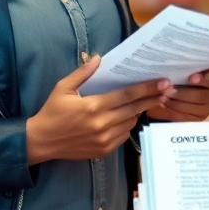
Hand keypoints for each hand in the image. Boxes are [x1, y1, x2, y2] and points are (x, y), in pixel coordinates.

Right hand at [26, 56, 175, 163]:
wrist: (41, 142)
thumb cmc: (52, 112)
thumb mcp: (63, 88)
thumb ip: (83, 73)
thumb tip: (99, 58)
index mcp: (93, 107)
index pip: (127, 95)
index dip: (147, 88)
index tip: (163, 83)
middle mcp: (102, 124)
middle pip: (135, 109)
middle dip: (153, 98)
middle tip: (168, 90)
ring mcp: (104, 140)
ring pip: (131, 123)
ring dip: (139, 112)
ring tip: (146, 102)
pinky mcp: (104, 151)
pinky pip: (124, 135)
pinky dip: (127, 125)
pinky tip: (126, 117)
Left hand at [145, 66, 208, 122]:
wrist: (177, 91)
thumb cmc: (183, 75)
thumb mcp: (183, 69)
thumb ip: (178, 71)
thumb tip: (166, 79)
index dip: (207, 77)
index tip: (191, 78)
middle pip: (203, 95)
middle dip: (183, 93)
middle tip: (167, 90)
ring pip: (195, 107)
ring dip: (176, 102)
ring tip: (162, 97)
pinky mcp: (201, 117)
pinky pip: (187, 116)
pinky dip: (173, 110)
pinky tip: (164, 104)